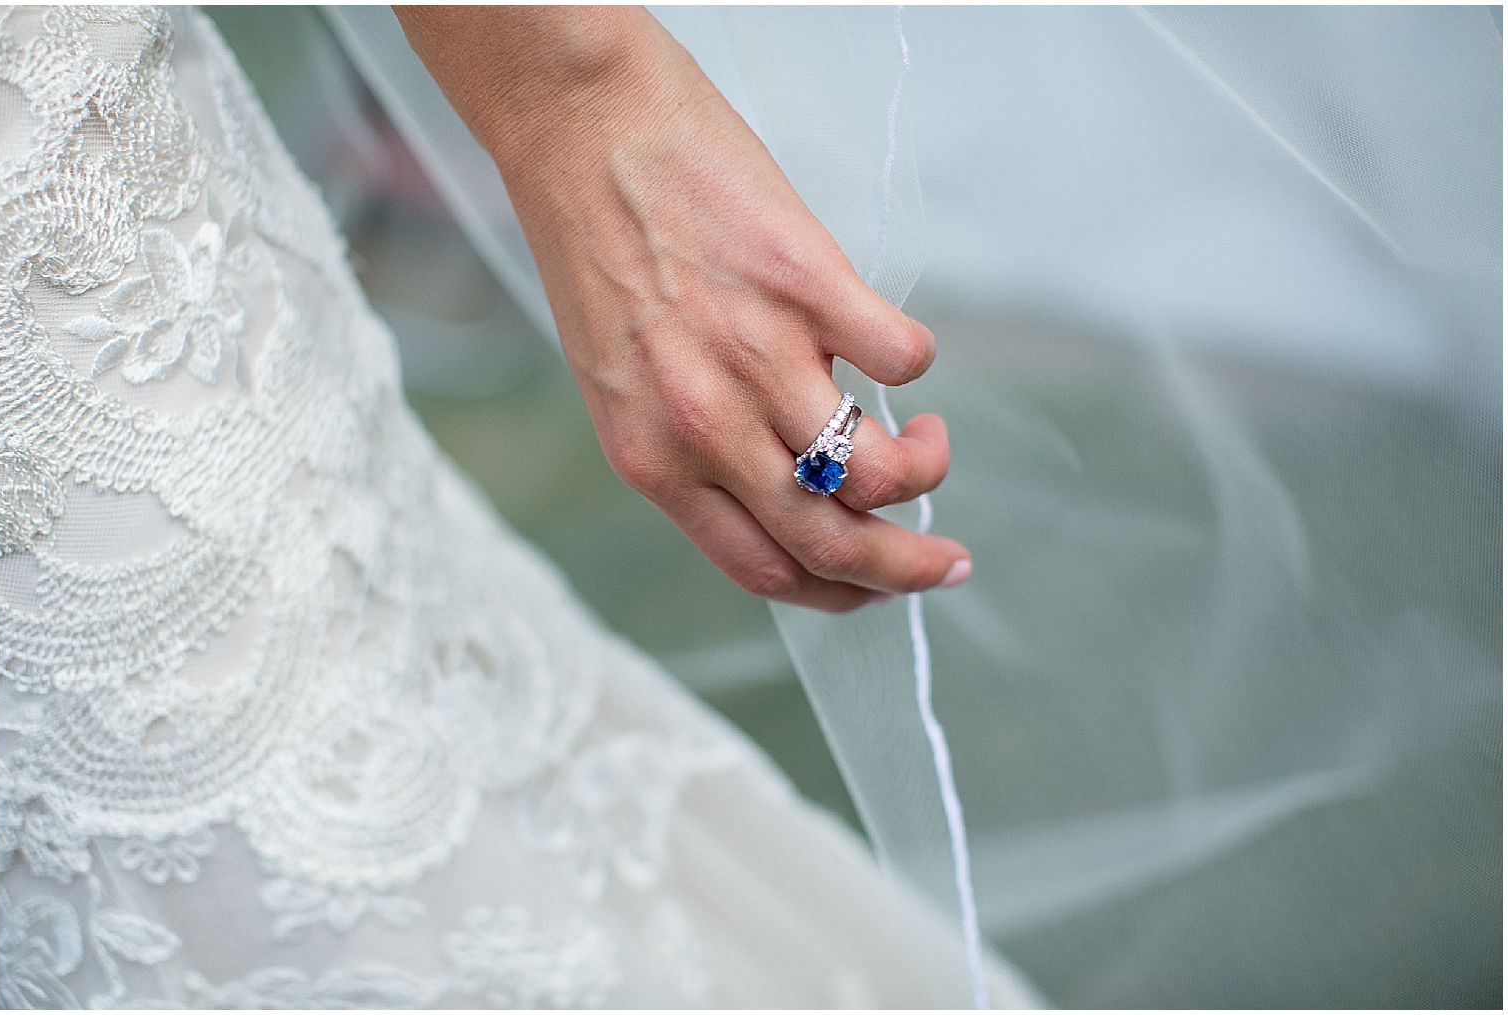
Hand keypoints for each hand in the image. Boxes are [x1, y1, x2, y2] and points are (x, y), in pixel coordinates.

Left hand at [397, 6, 971, 610]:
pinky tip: (893, 349)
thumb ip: (691, 447)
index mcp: (653, 459)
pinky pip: (899, 357)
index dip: (836, 594)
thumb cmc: (595, 251)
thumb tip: (783, 486)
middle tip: (948, 559)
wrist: (580, 127)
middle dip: (907, 568)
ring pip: (877, 471)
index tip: (875, 589)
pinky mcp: (807, 281)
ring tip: (926, 437)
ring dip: (925, 468)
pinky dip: (915, 367)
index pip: (764, 569)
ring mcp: (758, 354)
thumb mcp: (621, 382)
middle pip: (831, 540)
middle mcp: (705, 424)